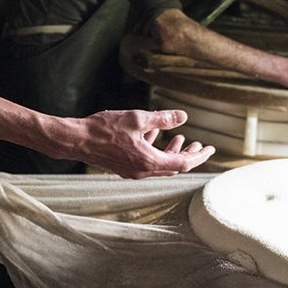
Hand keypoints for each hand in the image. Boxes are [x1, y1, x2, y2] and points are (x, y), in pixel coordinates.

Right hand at [55, 109, 214, 178]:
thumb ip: (162, 118)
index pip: (183, 163)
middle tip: (200, 145)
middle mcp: (142, 171)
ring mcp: (132, 170)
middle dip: (188, 155)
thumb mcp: (138, 118)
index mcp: (149, 161)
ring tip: (179, 138)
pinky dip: (154, 149)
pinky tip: (153, 133)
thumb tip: (183, 116)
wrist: (76, 140)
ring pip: (159, 165)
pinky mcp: (124, 166)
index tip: (210, 148)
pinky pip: (146, 161)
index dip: (199, 155)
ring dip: (171, 152)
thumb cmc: (104, 129)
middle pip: (173, 167)